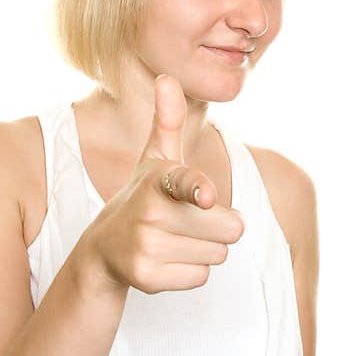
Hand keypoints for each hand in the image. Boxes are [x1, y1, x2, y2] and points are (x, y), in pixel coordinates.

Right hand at [78, 74, 245, 294]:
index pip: (185, 183)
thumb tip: (168, 78)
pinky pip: (201, 277)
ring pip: (217, 254)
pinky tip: (167, 260)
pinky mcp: (146, 277)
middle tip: (190, 221)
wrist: (103, 249)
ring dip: (206, 249)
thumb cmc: (145, 197)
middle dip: (220, 227)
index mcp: (158, 179)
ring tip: (176, 239)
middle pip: (229, 227)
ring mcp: (145, 246)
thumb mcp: (155, 159)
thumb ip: (168, 121)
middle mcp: (149, 212)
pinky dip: (191, 272)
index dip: (199, 189)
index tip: (207, 197)